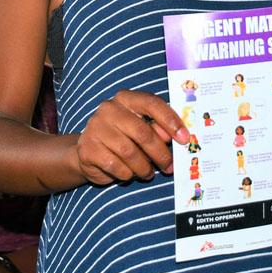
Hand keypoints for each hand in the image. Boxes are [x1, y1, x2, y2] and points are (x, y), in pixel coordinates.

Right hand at [74, 90, 188, 184]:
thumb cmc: (122, 137)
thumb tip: (174, 136)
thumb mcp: (141, 129)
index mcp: (125, 98)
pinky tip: (129, 173)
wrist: (88, 150)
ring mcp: (95, 128)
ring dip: (144, 167)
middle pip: (142, 133)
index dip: (170, 121)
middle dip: (160, 153)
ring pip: (129, 153)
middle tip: (169, 166)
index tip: (184, 138)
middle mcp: (109, 109)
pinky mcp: (87, 149)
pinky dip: (127, 174)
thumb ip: (157, 129)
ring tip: (148, 173)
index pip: (151, 103)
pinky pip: (116, 166)